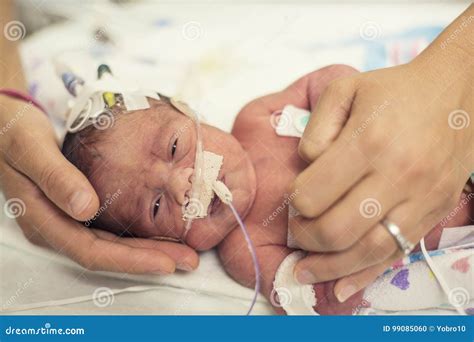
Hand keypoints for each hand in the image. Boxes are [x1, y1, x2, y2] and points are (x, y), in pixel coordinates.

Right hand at [0, 96, 197, 272]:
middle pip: (107, 255)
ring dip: (147, 251)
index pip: (91, 251)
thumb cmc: (13, 132)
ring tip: (182, 252)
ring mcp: (67, 221)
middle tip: (188, 260)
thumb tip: (84, 209)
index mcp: (42, 219)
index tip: (167, 261)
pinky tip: (160, 233)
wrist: (4, 126)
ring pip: (111, 246)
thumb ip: (55, 177)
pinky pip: (110, 231)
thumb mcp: (29, 147)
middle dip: (149, 260)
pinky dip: (136, 235)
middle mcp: (56, 228)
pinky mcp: (77, 212)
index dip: (131, 260)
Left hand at [289, 58, 472, 300]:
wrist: (455, 94)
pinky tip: (340, 288)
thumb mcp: (343, 90)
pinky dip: (365, 275)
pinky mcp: (434, 212)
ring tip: (304, 270)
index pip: (313, 193)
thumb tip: (305, 169)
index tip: (294, 198)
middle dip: (306, 237)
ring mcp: (421, 198)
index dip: (294, 203)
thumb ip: (315, 130)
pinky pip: (397, 254)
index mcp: (368, 141)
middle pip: (337, 229)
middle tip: (297, 230)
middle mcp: (397, 174)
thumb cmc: (393, 91)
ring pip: (368, 250)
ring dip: (329, 267)